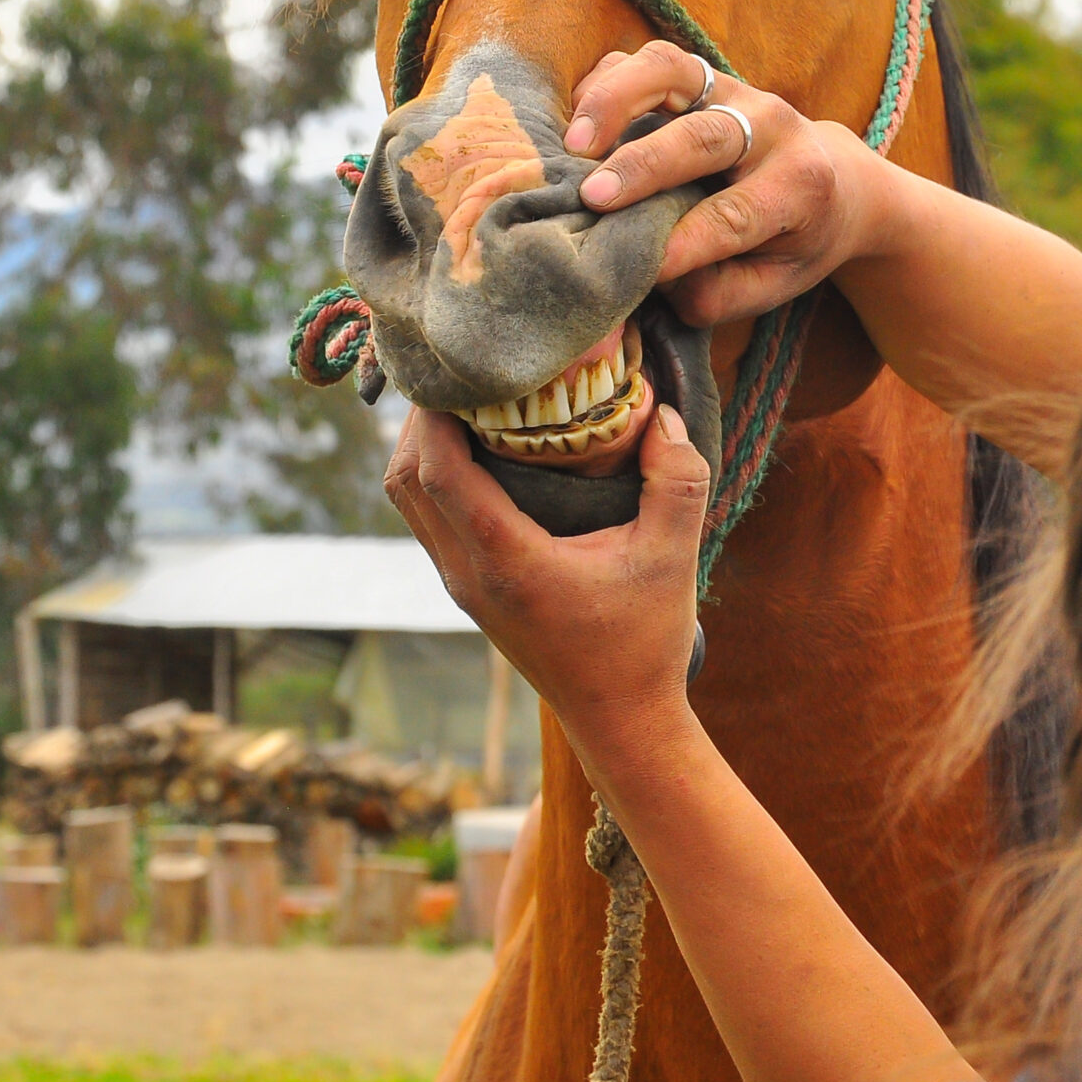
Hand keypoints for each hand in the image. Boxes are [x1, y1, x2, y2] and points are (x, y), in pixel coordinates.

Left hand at [385, 402, 707, 747]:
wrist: (621, 719)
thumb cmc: (645, 641)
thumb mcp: (674, 555)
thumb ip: (677, 478)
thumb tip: (664, 411)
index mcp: (507, 561)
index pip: (438, 472)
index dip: (434, 412)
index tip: (460, 362)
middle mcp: (469, 573)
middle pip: (404, 481)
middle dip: (420, 420)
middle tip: (461, 371)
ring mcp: (462, 585)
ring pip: (408, 500)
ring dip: (424, 447)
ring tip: (468, 400)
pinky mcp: (470, 590)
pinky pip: (429, 518)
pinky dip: (438, 474)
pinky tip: (484, 447)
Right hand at [563, 41, 886, 326]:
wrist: (835, 178)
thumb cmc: (795, 241)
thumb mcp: (776, 281)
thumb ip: (720, 291)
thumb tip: (653, 276)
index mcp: (801, 185)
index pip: (737, 215)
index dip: (688, 243)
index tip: (643, 269)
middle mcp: (773, 126)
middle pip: (705, 136)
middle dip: (644, 166)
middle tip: (592, 198)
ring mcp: (737, 89)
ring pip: (672, 72)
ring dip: (615, 101)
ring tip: (574, 145)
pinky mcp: (704, 74)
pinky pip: (650, 61)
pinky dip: (607, 83)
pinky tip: (576, 123)